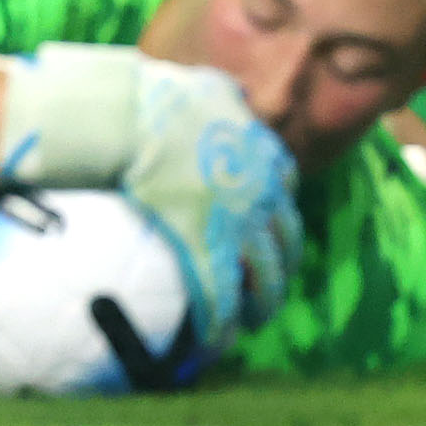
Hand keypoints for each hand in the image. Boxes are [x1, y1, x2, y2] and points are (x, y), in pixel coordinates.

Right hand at [120, 59, 302, 346]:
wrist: (138, 116)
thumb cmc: (165, 96)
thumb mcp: (212, 87)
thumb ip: (227, 92)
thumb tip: (230, 88)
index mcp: (266, 157)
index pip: (287, 195)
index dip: (279, 220)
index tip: (267, 233)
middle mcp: (264, 194)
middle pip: (286, 245)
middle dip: (279, 272)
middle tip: (264, 290)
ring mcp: (240, 225)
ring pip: (265, 279)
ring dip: (260, 305)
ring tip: (247, 322)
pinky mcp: (208, 247)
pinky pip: (221, 293)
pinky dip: (219, 320)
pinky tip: (212, 338)